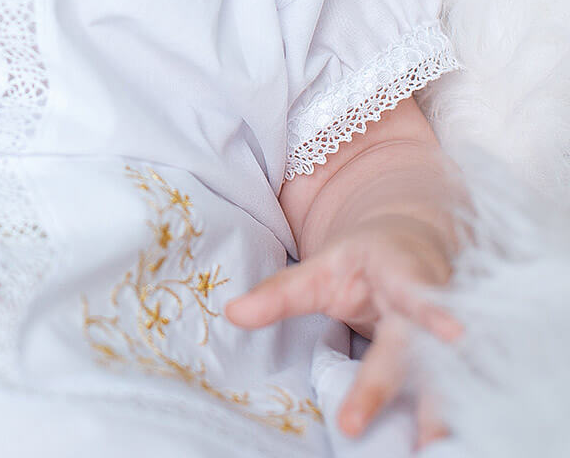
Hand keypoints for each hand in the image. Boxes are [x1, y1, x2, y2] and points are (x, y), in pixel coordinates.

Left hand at [224, 214, 461, 448]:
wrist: (412, 250)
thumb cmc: (362, 262)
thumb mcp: (322, 268)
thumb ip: (280, 293)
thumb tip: (232, 314)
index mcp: (402, 272)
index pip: (419, 290)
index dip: (436, 310)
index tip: (456, 333)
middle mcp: (435, 311)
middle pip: (417, 351)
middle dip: (392, 388)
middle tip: (369, 430)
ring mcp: (450, 341)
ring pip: (450, 380)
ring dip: (440, 418)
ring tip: (431, 452)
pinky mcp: (455, 366)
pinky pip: (456, 396)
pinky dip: (447, 420)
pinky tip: (442, 449)